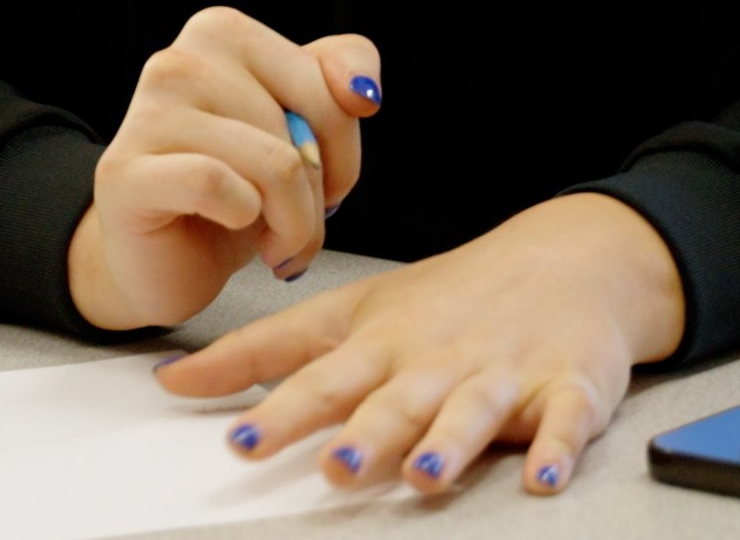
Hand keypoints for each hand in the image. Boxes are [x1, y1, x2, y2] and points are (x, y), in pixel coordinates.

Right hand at [65, 8, 381, 333]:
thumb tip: (362, 92)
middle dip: (317, 196)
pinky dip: (244, 220)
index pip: (328, 78)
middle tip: (293, 226)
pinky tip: (232, 228)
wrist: (164, 263)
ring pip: (275, 165)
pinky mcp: (127, 173)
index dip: (344, 147)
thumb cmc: (237, 194)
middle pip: (303, 129)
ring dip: (292, 225)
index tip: (324, 181)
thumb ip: (336, 78)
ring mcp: (148, 114)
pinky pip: (220, 187)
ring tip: (273, 243)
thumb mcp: (299, 129)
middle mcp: (179, 60)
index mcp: (221, 33)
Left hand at [155, 192, 684, 496]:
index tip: (240, 441)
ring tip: (424, 479)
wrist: (566, 260)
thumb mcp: (349, 314)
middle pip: (397, 403)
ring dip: (449, 446)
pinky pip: (566, 421)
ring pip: (473, 413)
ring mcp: (503, 373)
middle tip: (334, 468)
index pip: (322, 381)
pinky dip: (559, 448)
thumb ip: (262, 353)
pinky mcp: (568, 387)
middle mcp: (437, 361)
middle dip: (367, 435)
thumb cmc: (446, 298)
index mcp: (382, 344)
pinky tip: (544, 477)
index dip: (280, 411)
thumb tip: (170, 378)